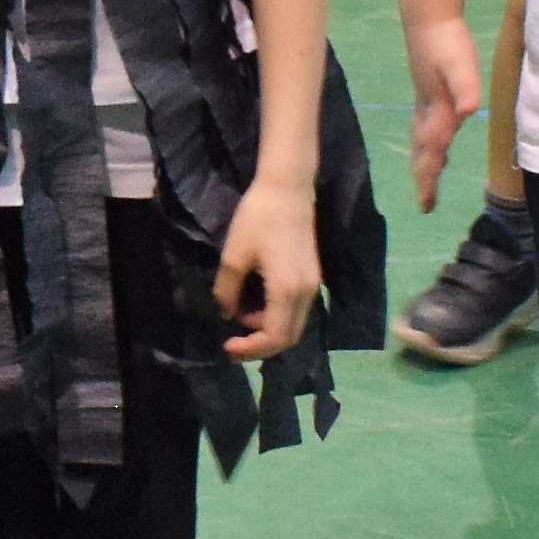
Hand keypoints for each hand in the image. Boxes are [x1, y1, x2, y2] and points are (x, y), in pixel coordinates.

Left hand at [213, 171, 322, 362]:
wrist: (288, 188)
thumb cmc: (259, 217)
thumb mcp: (233, 255)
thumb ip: (227, 291)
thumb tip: (226, 314)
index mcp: (287, 291)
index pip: (273, 338)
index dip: (250, 349)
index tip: (226, 347)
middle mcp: (306, 294)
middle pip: (288, 338)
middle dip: (259, 346)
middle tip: (232, 343)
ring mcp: (313, 285)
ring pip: (293, 325)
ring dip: (266, 329)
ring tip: (238, 315)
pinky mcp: (312, 276)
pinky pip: (296, 310)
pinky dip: (276, 316)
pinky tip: (255, 304)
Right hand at [404, 9, 485, 212]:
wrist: (427, 16)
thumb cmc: (446, 42)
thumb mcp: (459, 64)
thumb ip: (465, 87)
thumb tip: (468, 111)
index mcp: (436, 111)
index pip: (432, 151)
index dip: (429, 177)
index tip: (426, 204)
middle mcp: (428, 111)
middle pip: (424, 150)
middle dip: (424, 177)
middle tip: (426, 203)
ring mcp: (425, 101)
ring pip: (422, 139)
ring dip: (425, 161)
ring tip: (427, 179)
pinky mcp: (428, 91)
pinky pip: (425, 126)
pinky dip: (428, 141)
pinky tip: (435, 138)